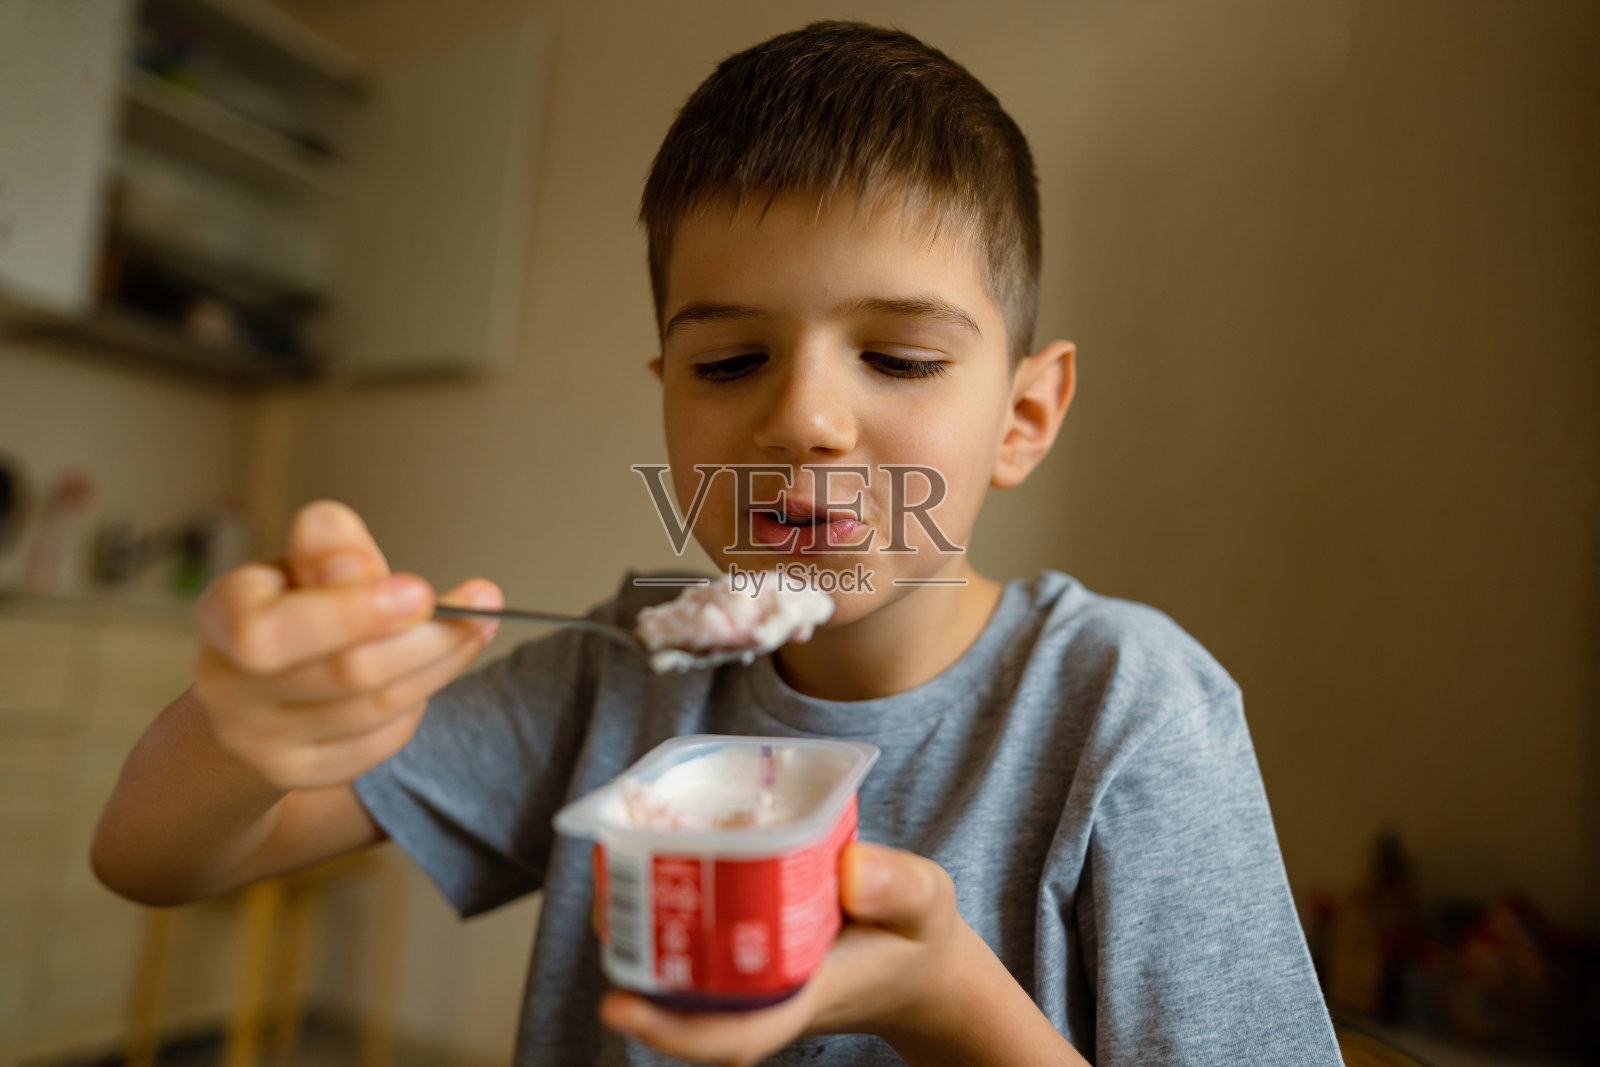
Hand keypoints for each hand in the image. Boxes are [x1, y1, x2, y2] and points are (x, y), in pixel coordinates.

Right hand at [191, 500, 500, 790]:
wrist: (258, 694)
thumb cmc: (296, 613)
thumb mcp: (305, 565)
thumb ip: (329, 550)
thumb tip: (339, 542)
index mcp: (224, 616)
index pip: (271, 631)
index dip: (351, 615)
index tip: (421, 591)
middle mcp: (228, 685)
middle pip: (346, 672)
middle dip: (427, 639)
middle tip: (481, 603)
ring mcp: (259, 740)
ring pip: (375, 707)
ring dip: (440, 663)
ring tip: (476, 626)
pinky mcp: (298, 773)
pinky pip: (381, 741)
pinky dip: (417, 703)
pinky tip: (431, 671)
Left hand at [597, 841, 976, 1065]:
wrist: (918, 967)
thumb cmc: (918, 937)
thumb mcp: (927, 903)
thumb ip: (900, 887)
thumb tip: (851, 870)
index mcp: (803, 997)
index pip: (730, 1033)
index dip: (671, 1030)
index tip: (616, 1005)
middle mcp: (762, 999)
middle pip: (681, 1002)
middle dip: (635, 959)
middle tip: (607, 894)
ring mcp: (747, 985)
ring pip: (676, 976)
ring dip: (641, 931)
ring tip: (616, 867)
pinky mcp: (741, 964)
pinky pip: (690, 948)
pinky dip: (667, 910)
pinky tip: (653, 860)